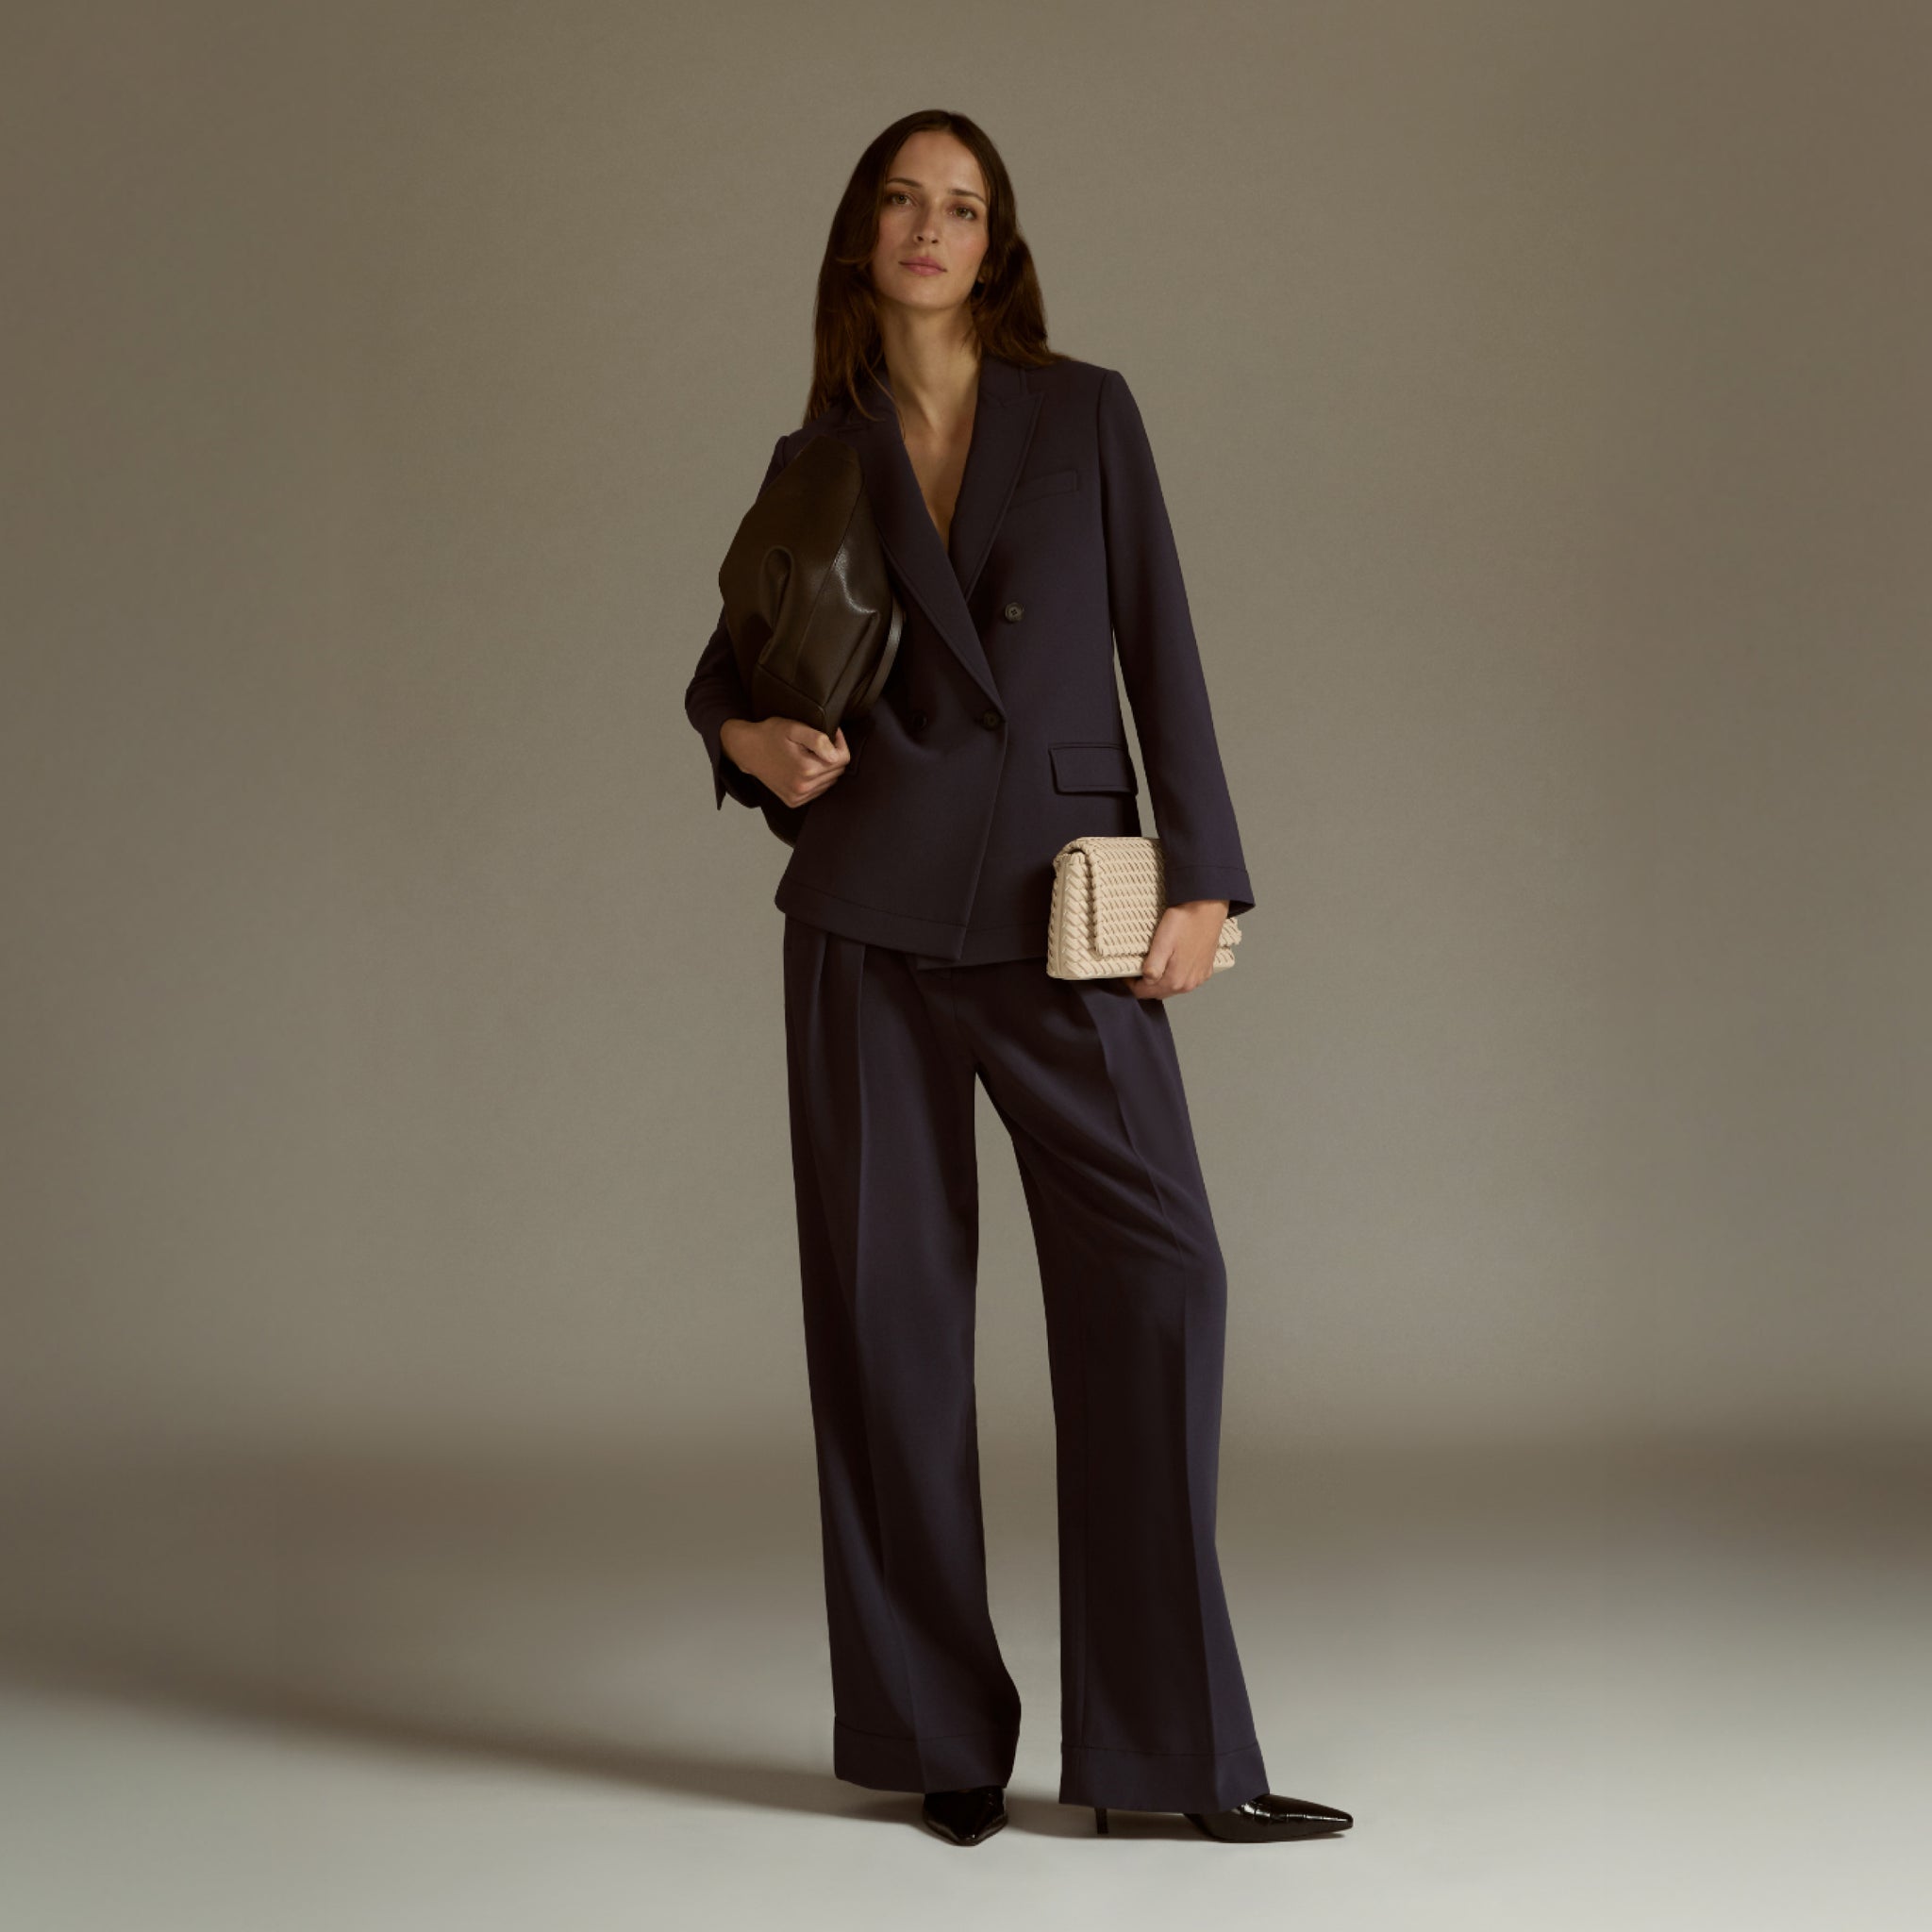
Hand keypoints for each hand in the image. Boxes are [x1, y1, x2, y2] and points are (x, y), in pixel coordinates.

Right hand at [721, 716, 850, 807]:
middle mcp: (804, 787)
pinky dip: (816, 780)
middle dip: (833, 755)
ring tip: (809, 754)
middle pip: (838, 771)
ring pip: (830, 782)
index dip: (840, 743)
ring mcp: (798, 796)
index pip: (843, 759)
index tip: (832, 733)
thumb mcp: (794, 728)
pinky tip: (805, 768)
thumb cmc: (769, 735)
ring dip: (825, 768)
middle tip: (818, 742)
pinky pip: (818, 791)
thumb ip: (817, 739)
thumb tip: (835, 755)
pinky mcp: (794, 801)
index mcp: (807, 769)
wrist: (747, 749)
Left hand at [1124, 899, 1229, 997]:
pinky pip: (1186, 980)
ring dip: (1161, 981)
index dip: (1132, 985)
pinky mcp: (1205, 970)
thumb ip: (1153, 967)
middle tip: (1137, 969)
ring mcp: (1198, 978)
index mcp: (1174, 980)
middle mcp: (1188, 984)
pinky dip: (1176, 976)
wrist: (1207, 908)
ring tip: (1153, 965)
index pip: (1144, 993)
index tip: (1126, 973)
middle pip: (1159, 993)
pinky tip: (1172, 963)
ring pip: (1173, 988)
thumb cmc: (1185, 921)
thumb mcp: (1162, 943)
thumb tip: (1145, 981)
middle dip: (1146, 985)